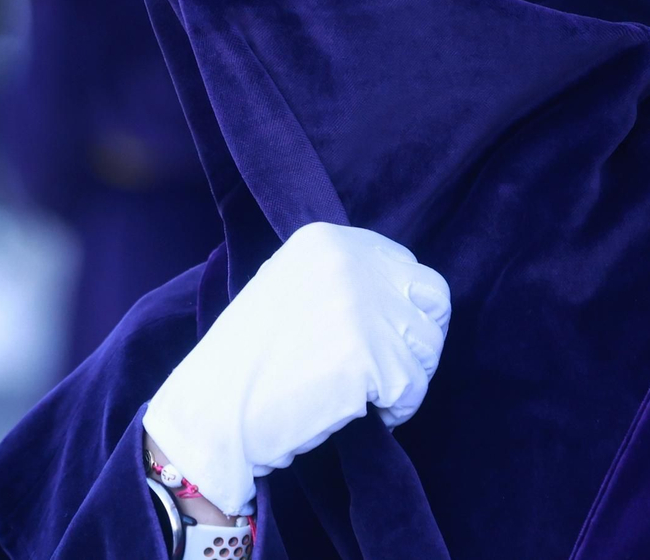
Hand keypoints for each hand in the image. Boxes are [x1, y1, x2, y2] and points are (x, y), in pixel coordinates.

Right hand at [141, 222, 450, 514]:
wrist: (216, 404)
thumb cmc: (247, 357)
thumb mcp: (286, 285)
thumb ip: (338, 276)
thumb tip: (395, 290)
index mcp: (325, 239)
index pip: (407, 266)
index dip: (401, 309)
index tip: (381, 337)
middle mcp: (349, 262)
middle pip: (433, 298)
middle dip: (418, 337)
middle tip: (389, 368)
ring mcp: (363, 307)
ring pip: (427, 347)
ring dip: (406, 376)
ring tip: (364, 392)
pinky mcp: (373, 356)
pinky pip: (413, 388)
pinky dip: (396, 409)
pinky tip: (360, 411)